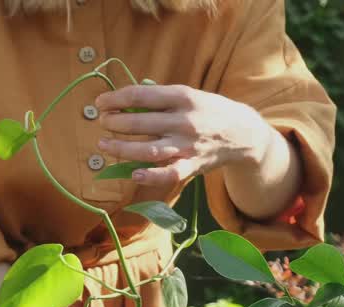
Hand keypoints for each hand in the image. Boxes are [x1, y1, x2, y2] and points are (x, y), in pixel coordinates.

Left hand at [94, 84, 275, 185]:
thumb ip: (160, 97)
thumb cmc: (209, 111)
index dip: (115, 99)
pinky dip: (150, 175)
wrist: (243, 133)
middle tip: (102, 122)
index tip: (100, 103)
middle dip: (114, 123)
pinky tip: (133, 174)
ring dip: (121, 148)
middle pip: (140, 122)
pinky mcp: (191, 165)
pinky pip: (168, 173)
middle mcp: (183, 121)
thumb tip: (125, 99)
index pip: (140, 96)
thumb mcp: (189, 94)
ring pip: (147, 149)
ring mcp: (187, 145)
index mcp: (182, 97)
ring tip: (103, 144)